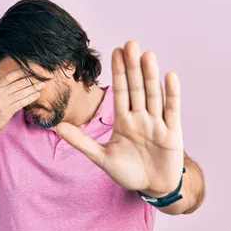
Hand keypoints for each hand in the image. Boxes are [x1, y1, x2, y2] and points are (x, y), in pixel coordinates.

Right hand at [0, 69, 45, 134]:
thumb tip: (2, 67)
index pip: (12, 76)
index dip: (23, 72)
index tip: (33, 70)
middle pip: (18, 83)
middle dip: (32, 80)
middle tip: (42, 77)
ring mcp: (3, 102)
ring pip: (21, 92)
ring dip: (33, 88)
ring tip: (42, 84)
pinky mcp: (7, 111)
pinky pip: (21, 103)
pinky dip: (30, 98)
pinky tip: (37, 95)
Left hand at [55, 41, 183, 196]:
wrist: (152, 187)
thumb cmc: (128, 173)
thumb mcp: (102, 158)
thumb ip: (82, 142)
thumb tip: (57, 128)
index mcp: (124, 121)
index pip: (121, 92)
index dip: (119, 72)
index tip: (115, 51)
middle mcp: (141, 118)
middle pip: (136, 89)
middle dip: (133, 67)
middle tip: (130, 43)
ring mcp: (157, 124)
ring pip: (153, 96)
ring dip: (150, 76)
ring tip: (147, 55)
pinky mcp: (173, 133)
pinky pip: (172, 111)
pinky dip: (171, 95)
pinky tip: (169, 76)